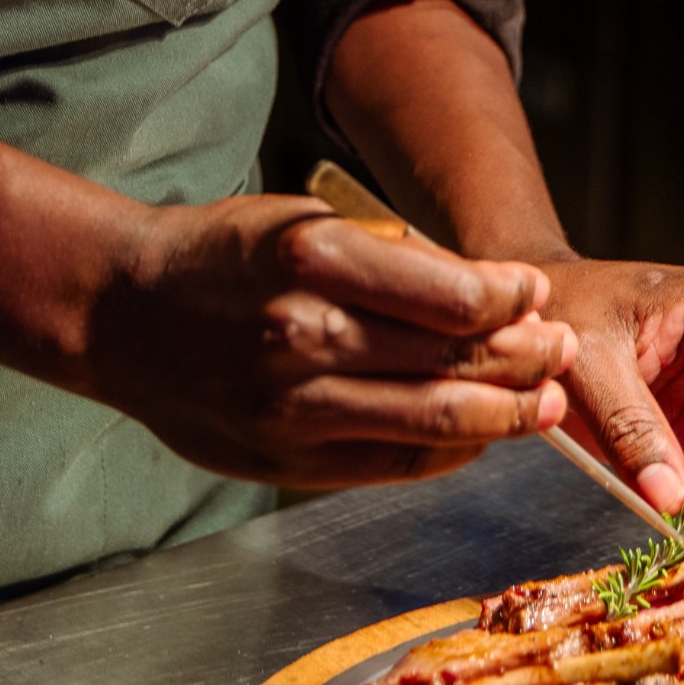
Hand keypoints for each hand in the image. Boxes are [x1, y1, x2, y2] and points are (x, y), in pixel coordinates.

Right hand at [90, 198, 574, 489]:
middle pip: (451, 364)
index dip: (512, 299)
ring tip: (544, 401)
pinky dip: (451, 450)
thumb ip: (397, 259)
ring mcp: (291, 409)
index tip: (536, 293)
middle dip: (525, 359)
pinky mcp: (284, 461)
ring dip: (504, 415)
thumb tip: (494, 293)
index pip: (450, 295)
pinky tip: (480, 433)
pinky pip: (394, 463)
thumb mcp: (306, 220)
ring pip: (433, 423)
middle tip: (561, 349)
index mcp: (312, 258)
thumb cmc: (224, 257)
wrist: (122, 315)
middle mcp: (302, 335)